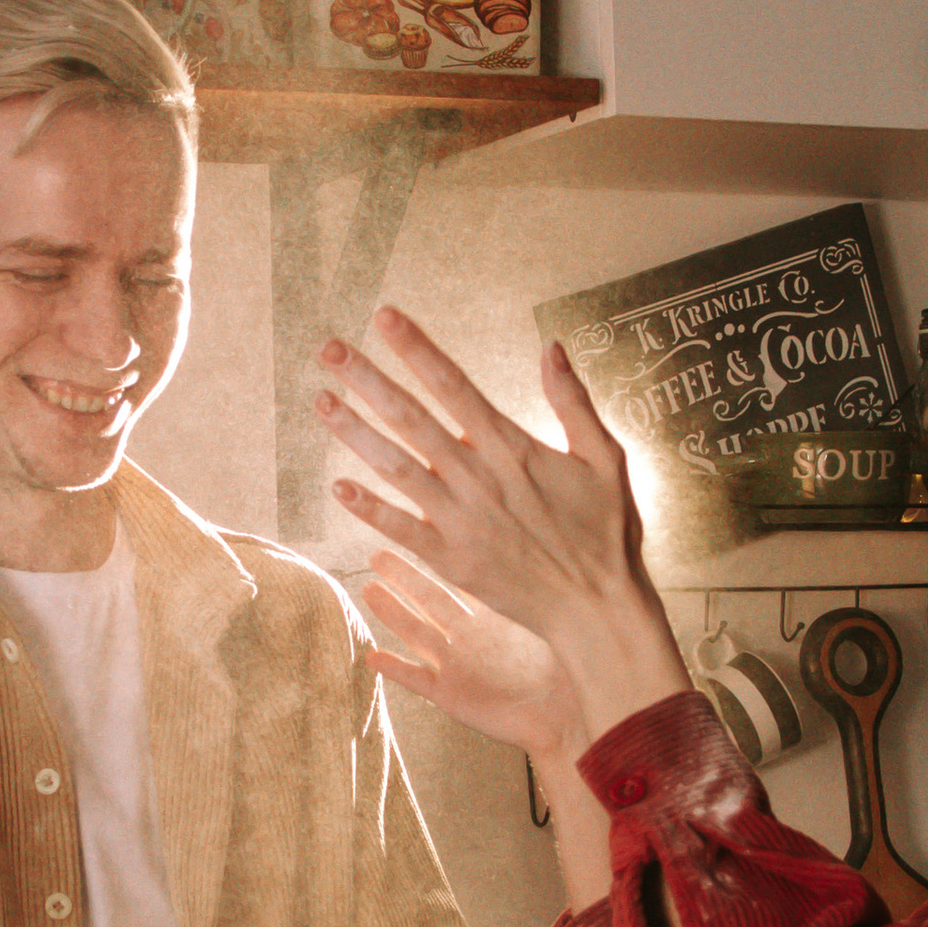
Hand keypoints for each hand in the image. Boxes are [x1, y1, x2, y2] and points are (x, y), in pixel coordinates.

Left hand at [316, 312, 691, 740]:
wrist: (597, 607)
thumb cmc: (606, 531)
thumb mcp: (605, 457)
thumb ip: (573, 401)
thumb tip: (551, 346)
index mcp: (512, 447)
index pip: (453, 384)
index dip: (416, 349)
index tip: (385, 318)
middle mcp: (478, 477)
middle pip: (411, 418)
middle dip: (368, 379)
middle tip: (331, 348)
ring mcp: (460, 519)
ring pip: (396, 467)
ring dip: (355, 433)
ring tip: (321, 401)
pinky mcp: (451, 559)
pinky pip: (400, 528)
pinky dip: (369, 508)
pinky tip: (337, 488)